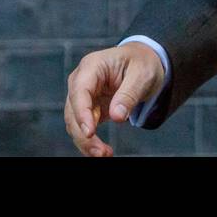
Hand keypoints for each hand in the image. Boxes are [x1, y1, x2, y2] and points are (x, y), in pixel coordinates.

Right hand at [64, 42, 164, 156]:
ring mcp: (83, 95)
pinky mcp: (88, 108)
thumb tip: (116, 116)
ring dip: (85, 141)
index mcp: (92, 65)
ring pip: (74, 122)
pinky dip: (90, 141)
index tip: (90, 132)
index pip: (80, 90)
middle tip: (100, 152)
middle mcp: (81, 80)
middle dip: (83, 133)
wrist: (143, 62)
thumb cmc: (142, 63)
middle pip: (73, 110)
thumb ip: (129, 94)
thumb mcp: (142, 74)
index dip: (82, 112)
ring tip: (103, 154)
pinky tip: (102, 150)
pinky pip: (83, 126)